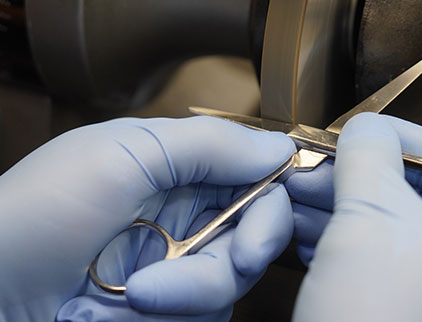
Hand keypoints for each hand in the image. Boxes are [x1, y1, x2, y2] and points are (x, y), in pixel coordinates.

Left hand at [0, 116, 295, 320]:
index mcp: (180, 169)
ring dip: (186, 296)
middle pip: (254, 238)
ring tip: (132, 295)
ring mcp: (178, 266)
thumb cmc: (34, 215)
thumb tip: (281, 148)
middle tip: (209, 268)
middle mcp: (186, 216)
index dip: (275, 203)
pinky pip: (202, 316)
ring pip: (229, 285)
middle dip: (230, 260)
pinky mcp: (167, 309)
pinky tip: (122, 309)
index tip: (264, 230)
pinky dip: (166, 318)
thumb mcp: (121, 159)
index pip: (257, 179)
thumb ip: (207, 146)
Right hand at [287, 113, 421, 321]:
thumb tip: (367, 128)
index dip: (417, 139)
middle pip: (416, 194)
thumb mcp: (369, 216)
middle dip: (359, 172)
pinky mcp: (397, 310)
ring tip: (296, 192)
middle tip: (317, 163)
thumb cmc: (375, 317)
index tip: (370, 134)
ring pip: (386, 227)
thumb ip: (370, 155)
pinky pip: (372, 260)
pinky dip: (338, 238)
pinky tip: (302, 230)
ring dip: (340, 203)